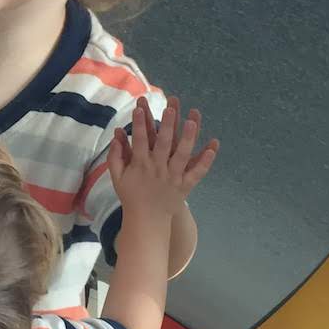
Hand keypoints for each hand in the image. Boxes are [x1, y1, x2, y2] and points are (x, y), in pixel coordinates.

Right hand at [107, 96, 217, 217]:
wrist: (147, 220)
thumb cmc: (131, 195)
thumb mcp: (117, 176)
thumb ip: (115, 156)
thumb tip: (117, 133)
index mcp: (140, 165)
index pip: (138, 141)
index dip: (138, 124)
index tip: (139, 108)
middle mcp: (157, 169)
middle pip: (162, 144)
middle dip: (166, 125)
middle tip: (170, 108)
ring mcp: (173, 177)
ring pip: (181, 155)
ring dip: (187, 137)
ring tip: (192, 120)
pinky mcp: (185, 185)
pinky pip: (197, 173)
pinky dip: (205, 161)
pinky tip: (213, 146)